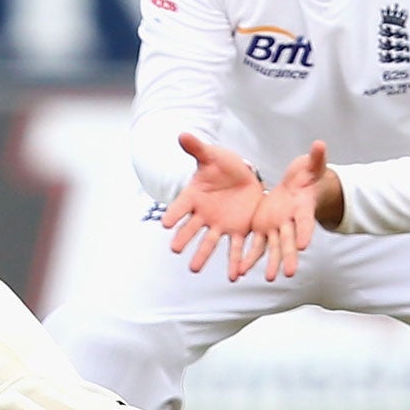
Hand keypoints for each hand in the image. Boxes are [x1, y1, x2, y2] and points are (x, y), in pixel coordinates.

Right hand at [161, 132, 266, 280]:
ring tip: (193, 269)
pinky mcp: (237, 230)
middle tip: (175, 249)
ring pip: (209, 242)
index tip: (166, 223)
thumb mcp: (212, 156)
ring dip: (202, 255)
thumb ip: (197, 148)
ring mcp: (219, 224)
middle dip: (183, 239)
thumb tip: (181, 134)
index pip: (180, 206)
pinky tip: (235, 275)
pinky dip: (235, 261)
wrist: (243, 176)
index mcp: (194, 196)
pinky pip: (235, 247)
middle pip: (190, 228)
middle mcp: (203, 214)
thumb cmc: (223, 165)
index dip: (173, 214)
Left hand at [244, 142, 328, 282]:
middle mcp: (290, 221)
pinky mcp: (264, 227)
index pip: (305, 221)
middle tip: (288, 273)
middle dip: (289, 256)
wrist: (300, 186)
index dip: (305, 232)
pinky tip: (241, 270)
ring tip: (269, 278)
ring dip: (270, 262)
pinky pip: (256, 244)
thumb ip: (315, 157)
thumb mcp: (311, 165)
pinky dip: (249, 256)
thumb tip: (320, 144)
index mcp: (302, 207)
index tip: (304, 245)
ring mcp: (277, 226)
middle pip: (290, 241)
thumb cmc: (308, 176)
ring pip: (273, 247)